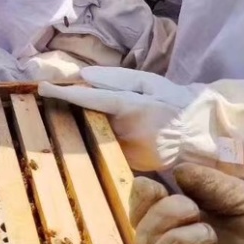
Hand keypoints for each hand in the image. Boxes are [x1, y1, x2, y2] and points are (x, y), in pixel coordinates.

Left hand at [39, 67, 202, 170]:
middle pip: (87, 119)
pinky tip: (96, 131)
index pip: (91, 99)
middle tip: (55, 99)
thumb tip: (84, 76)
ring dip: (81, 125)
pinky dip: (95, 138)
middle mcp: (127, 133)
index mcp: (132, 108)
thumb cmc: (174, 102)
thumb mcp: (150, 82)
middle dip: (70, 109)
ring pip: (93, 136)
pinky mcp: (129, 166)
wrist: (201, 136)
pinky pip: (104, 148)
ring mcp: (128, 153)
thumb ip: (116, 79)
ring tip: (78, 115)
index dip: (65, 94)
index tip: (42, 88)